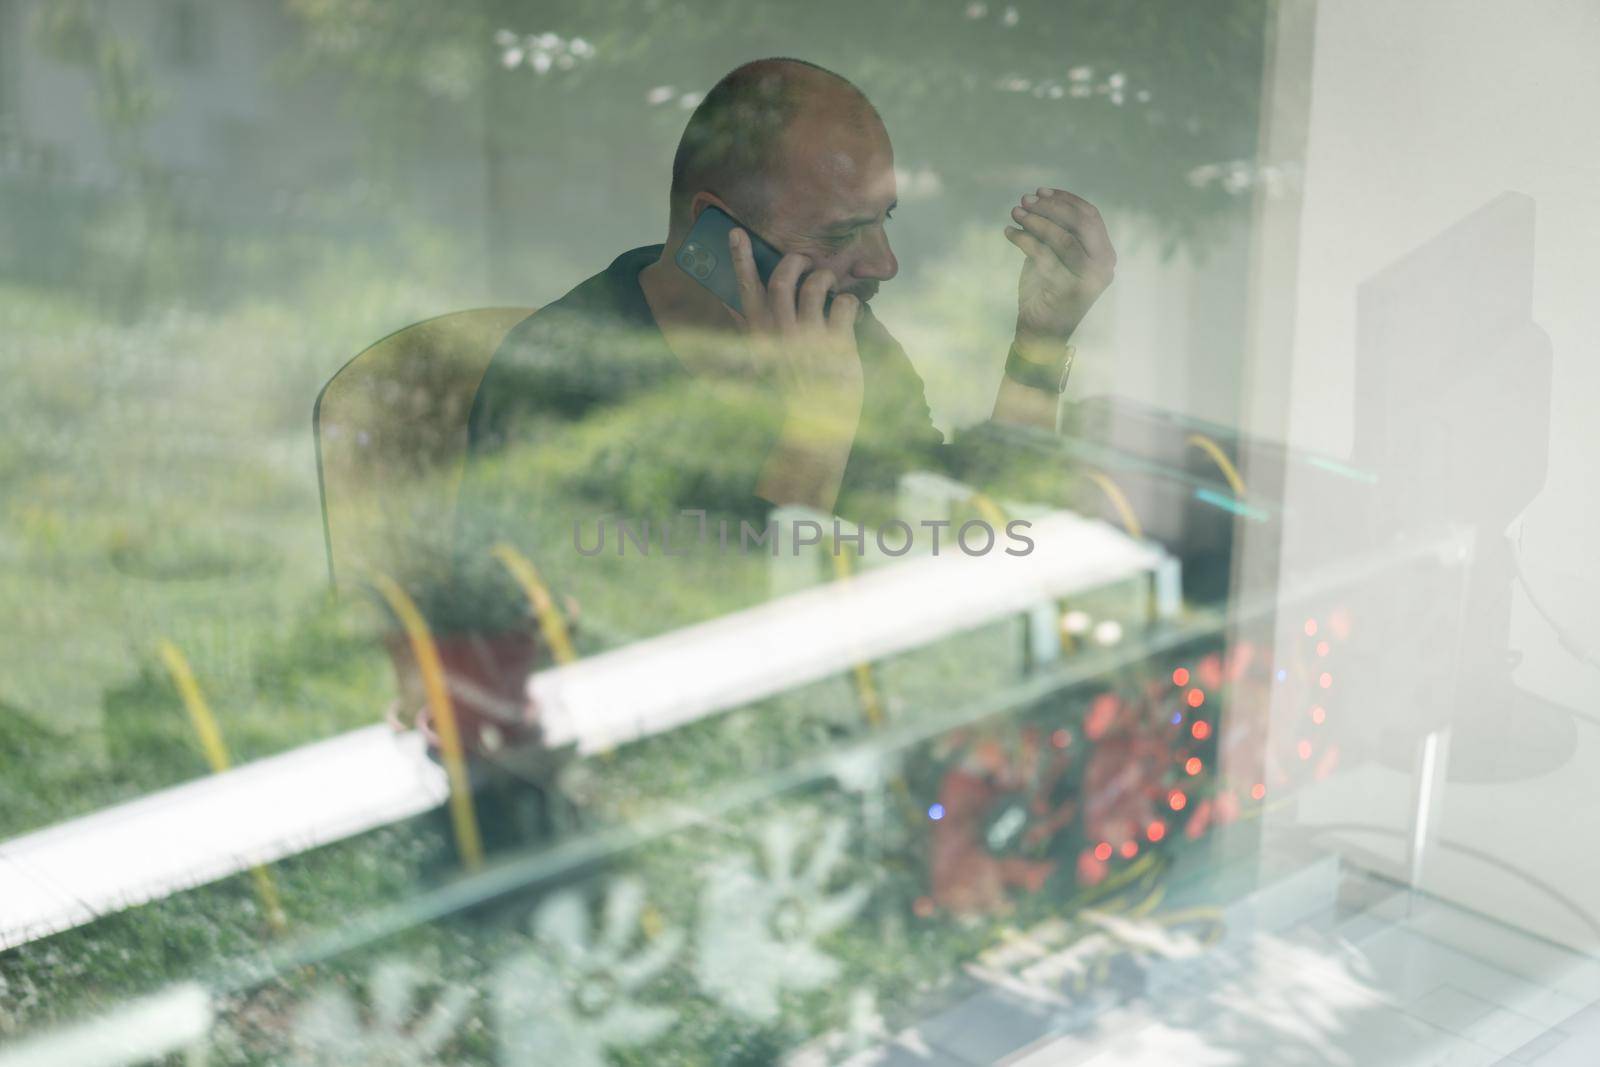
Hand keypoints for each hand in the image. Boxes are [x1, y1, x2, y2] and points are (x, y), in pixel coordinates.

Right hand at [729, 228, 863, 417]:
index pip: (746, 290)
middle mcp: (781, 334)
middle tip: (805, 261)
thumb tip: (731, 304)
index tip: (736, 232)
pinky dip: (850, 302)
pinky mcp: (837, 345)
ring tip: (829, 285)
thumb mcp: (764, 359)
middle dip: (796, 261)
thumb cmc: (793, 386)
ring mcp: (809, 339)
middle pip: (783, 280)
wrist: (818, 425)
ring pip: (815, 286)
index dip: (740, 260)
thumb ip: (750, 331)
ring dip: (825, 277)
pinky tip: (849, 312)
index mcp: (760, 335)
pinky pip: (845, 304)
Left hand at [1005, 187, 1115, 344]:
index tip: (1040, 191)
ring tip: (1015, 213)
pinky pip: (1044, 256)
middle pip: (1080, 223)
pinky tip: (1009, 233)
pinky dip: (1024, 240)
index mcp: (1105, 254)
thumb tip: (1038, 199)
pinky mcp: (1068, 290)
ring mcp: (1089, 280)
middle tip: (1024, 201)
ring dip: (1036, 221)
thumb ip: (1056, 232)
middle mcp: (1104, 266)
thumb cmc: (1046, 291)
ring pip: (1063, 238)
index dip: (1065, 199)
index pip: (1090, 216)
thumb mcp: (1055, 256)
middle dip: (1050, 207)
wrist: (1041, 333)